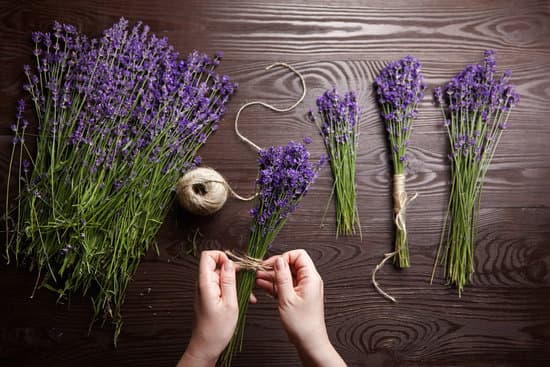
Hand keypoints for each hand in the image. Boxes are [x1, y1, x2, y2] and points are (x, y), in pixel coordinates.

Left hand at [178, 250, 238, 366]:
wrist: (206, 347)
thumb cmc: (217, 330)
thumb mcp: (229, 303)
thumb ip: (229, 281)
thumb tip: (230, 263)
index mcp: (205, 284)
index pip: (207, 256)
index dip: (222, 256)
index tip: (234, 266)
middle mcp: (203, 285)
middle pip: (216, 265)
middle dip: (233, 270)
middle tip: (247, 279)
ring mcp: (205, 291)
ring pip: (221, 276)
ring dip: (236, 281)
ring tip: (248, 293)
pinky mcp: (209, 297)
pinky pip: (221, 286)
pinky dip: (232, 290)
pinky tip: (244, 299)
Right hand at [256, 249, 345, 366]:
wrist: (309, 342)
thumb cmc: (302, 324)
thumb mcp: (287, 298)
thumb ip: (282, 277)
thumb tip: (278, 260)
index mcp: (311, 278)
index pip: (299, 255)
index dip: (284, 257)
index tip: (271, 265)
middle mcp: (309, 280)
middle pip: (292, 264)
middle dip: (275, 266)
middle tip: (260, 271)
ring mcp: (304, 288)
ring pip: (287, 275)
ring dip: (272, 276)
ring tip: (257, 278)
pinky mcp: (298, 295)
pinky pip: (286, 285)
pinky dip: (275, 284)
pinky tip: (263, 285)